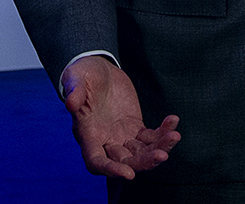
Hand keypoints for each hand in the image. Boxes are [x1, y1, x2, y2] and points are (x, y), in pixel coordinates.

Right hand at [61, 55, 180, 178]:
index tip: (129, 174)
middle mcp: (105, 141)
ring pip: (142, 153)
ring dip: (159, 148)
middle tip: (162, 155)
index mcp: (87, 134)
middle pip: (125, 162)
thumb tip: (70, 103)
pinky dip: (163, 132)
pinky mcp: (135, 127)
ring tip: (174, 136)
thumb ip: (74, 90)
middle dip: (144, 162)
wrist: (98, 70)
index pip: (96, 161)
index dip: (111, 170)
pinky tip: (173, 121)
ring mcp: (122, 136)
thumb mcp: (75, 77)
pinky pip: (151, 137)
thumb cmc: (82, 74)